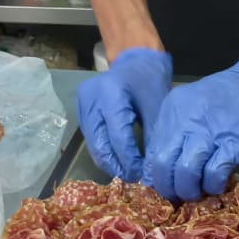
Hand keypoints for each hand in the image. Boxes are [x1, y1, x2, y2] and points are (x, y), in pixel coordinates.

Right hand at [77, 48, 172, 180]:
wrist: (133, 59)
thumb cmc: (148, 81)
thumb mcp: (156, 108)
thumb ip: (152, 138)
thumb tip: (150, 170)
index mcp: (111, 93)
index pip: (118, 137)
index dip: (129, 160)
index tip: (142, 174)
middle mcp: (91, 99)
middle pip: (100, 144)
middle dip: (117, 166)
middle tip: (133, 178)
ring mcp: (83, 106)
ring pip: (93, 145)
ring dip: (109, 163)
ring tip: (127, 173)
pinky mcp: (81, 112)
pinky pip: (91, 139)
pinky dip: (104, 152)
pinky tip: (118, 161)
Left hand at [142, 53, 238, 200]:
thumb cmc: (228, 98)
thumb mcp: (192, 108)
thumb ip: (176, 134)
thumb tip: (163, 170)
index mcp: (172, 110)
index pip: (151, 153)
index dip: (155, 177)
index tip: (166, 187)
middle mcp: (186, 120)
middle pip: (163, 165)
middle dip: (169, 189)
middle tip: (180, 195)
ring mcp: (210, 131)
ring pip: (185, 173)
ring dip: (190, 191)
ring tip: (199, 191)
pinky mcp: (234, 143)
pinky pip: (214, 174)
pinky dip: (213, 185)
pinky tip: (218, 183)